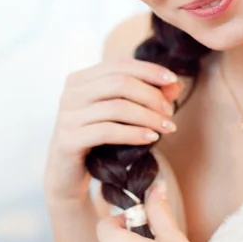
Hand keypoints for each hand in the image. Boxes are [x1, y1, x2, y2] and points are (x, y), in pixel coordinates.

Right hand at [44, 58, 181, 207]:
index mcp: (81, 79)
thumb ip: (147, 96)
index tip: (173, 81)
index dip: (149, 70)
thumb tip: (175, 85)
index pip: (119, 65)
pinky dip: (134, 133)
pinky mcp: (68, 139)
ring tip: (167, 127)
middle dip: (151, 96)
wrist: (68, 176)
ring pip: (117, 107)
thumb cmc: (98, 141)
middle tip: (170, 112)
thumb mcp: (122, 115)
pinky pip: (108, 131)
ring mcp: (67, 115)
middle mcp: (71, 93)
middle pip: (120, 83)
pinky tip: (151, 138)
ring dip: (148, 116)